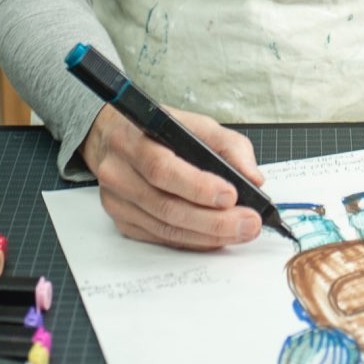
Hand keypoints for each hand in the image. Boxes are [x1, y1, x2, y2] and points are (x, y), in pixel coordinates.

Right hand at [81, 102, 266, 249]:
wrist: (110, 138)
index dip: (197, 186)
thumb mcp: (194, 123)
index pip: (162, 169)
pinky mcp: (123, 221)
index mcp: (134, 140)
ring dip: (208, 235)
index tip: (231, 195)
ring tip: (241, 231)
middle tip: (248, 223)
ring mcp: (117, 201)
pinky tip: (216, 237)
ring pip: (165, 227)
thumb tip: (253, 178)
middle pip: (166, 206)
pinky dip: (193, 240)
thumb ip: (228, 146)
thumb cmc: (157, 131)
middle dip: (213, 220)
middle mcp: (119, 173)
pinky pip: (161, 238)